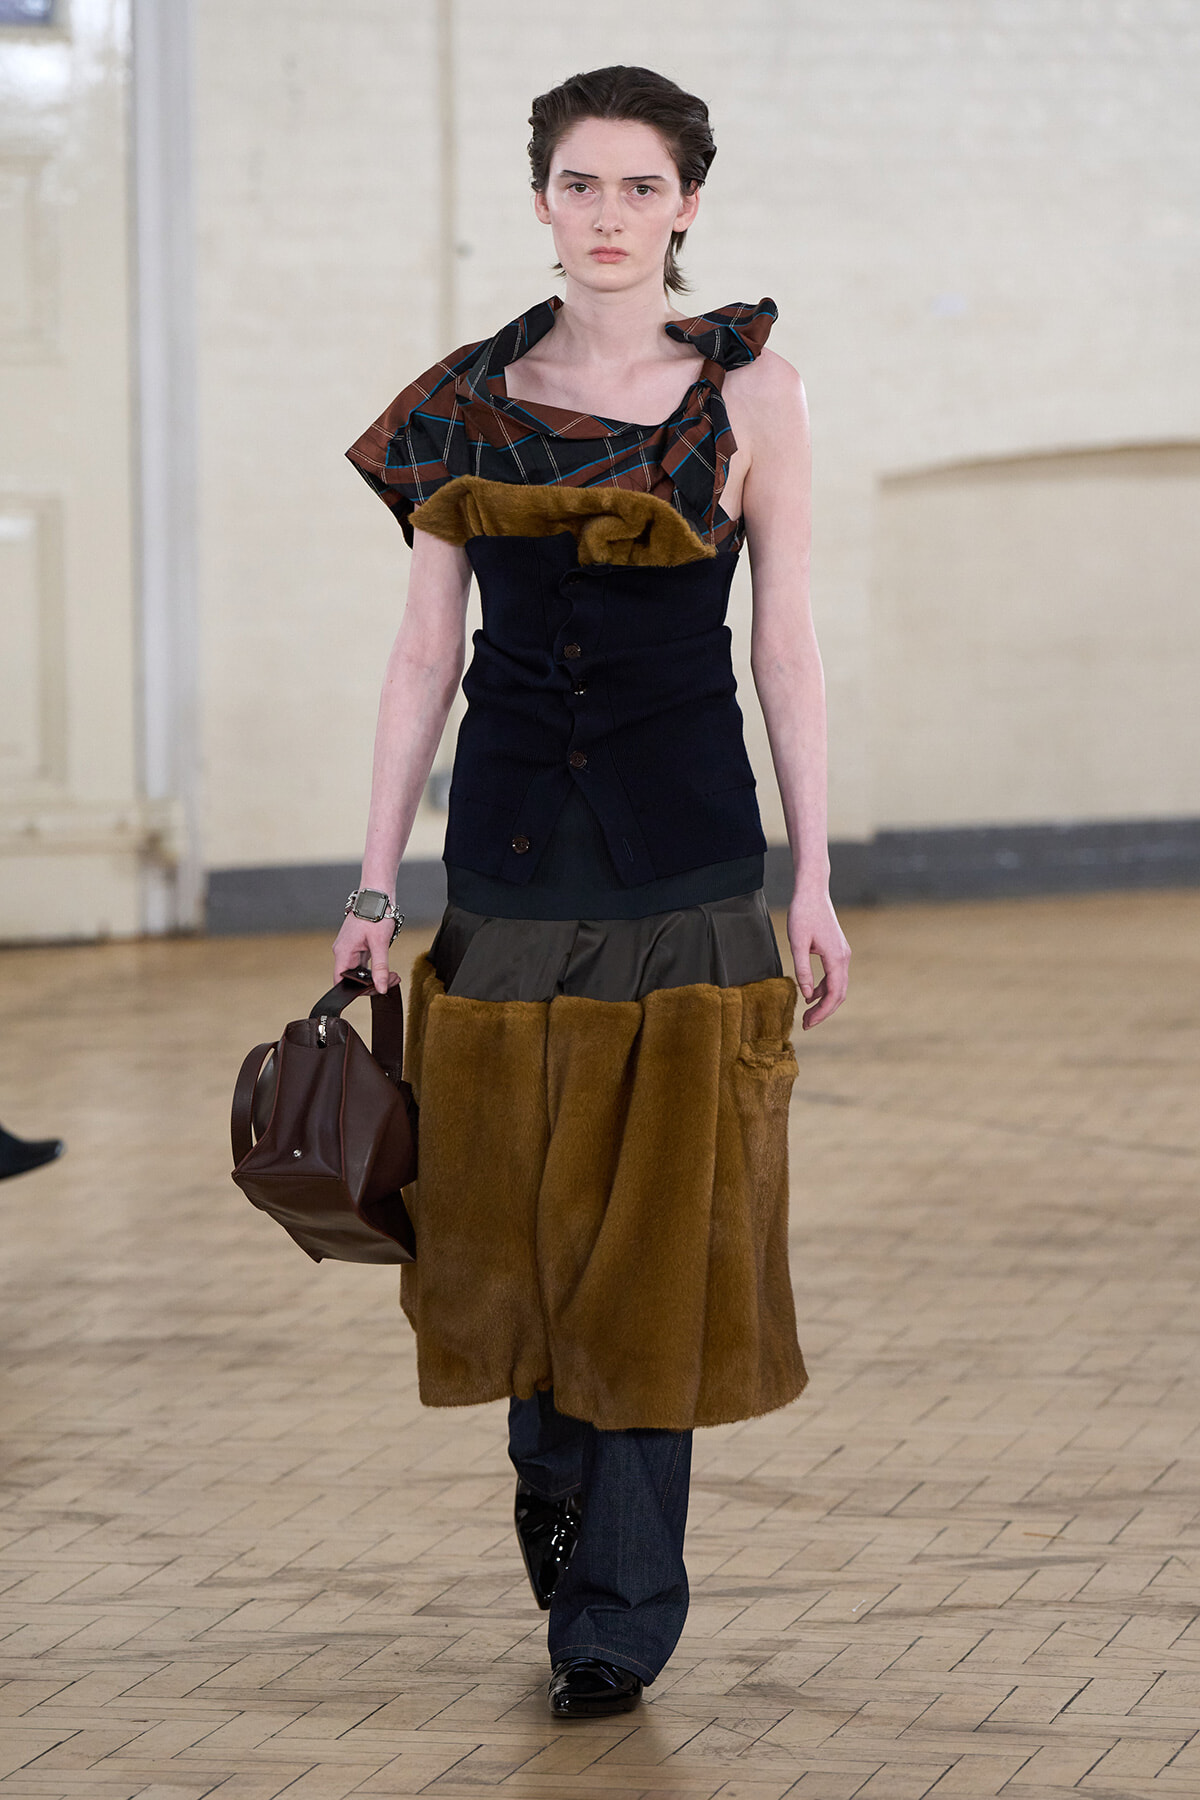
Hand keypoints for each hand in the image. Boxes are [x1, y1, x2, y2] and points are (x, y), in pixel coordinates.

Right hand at [332, 913, 400, 994]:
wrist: (377, 894)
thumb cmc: (375, 913)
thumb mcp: (380, 943)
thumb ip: (380, 968)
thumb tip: (381, 988)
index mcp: (343, 952)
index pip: (341, 982)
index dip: (356, 991)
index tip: (377, 990)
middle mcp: (344, 951)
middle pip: (353, 978)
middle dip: (373, 983)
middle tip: (392, 980)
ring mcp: (351, 948)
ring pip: (361, 971)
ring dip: (376, 975)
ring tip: (393, 975)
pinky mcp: (359, 945)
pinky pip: (365, 962)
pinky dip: (376, 967)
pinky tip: (388, 968)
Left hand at [787, 886, 849, 1029]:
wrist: (812, 891)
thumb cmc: (802, 914)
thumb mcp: (797, 943)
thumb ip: (802, 970)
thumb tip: (806, 995)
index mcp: (836, 958)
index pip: (833, 994)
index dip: (822, 1013)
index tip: (807, 1024)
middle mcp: (844, 958)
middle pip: (839, 994)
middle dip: (824, 1012)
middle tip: (806, 1024)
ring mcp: (843, 954)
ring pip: (838, 986)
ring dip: (824, 1001)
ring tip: (807, 1014)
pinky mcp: (837, 950)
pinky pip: (834, 976)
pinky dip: (824, 988)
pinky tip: (810, 994)